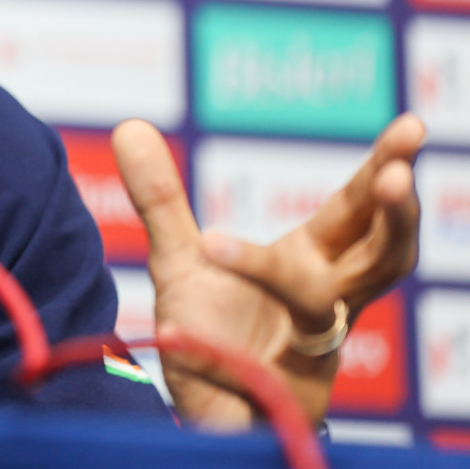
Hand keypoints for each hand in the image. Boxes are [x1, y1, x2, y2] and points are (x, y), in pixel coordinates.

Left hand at [111, 114, 423, 427]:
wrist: (204, 414)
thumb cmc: (211, 338)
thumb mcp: (180, 257)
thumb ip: (160, 198)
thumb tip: (127, 125)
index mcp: (315, 263)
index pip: (361, 209)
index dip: (386, 168)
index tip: (411, 125)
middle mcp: (326, 304)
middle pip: (380, 253)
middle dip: (394, 213)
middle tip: (399, 174)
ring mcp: (307, 351)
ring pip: (321, 306)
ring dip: (300, 276)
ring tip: (252, 248)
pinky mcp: (275, 393)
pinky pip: (253, 358)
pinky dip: (214, 337)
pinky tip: (192, 297)